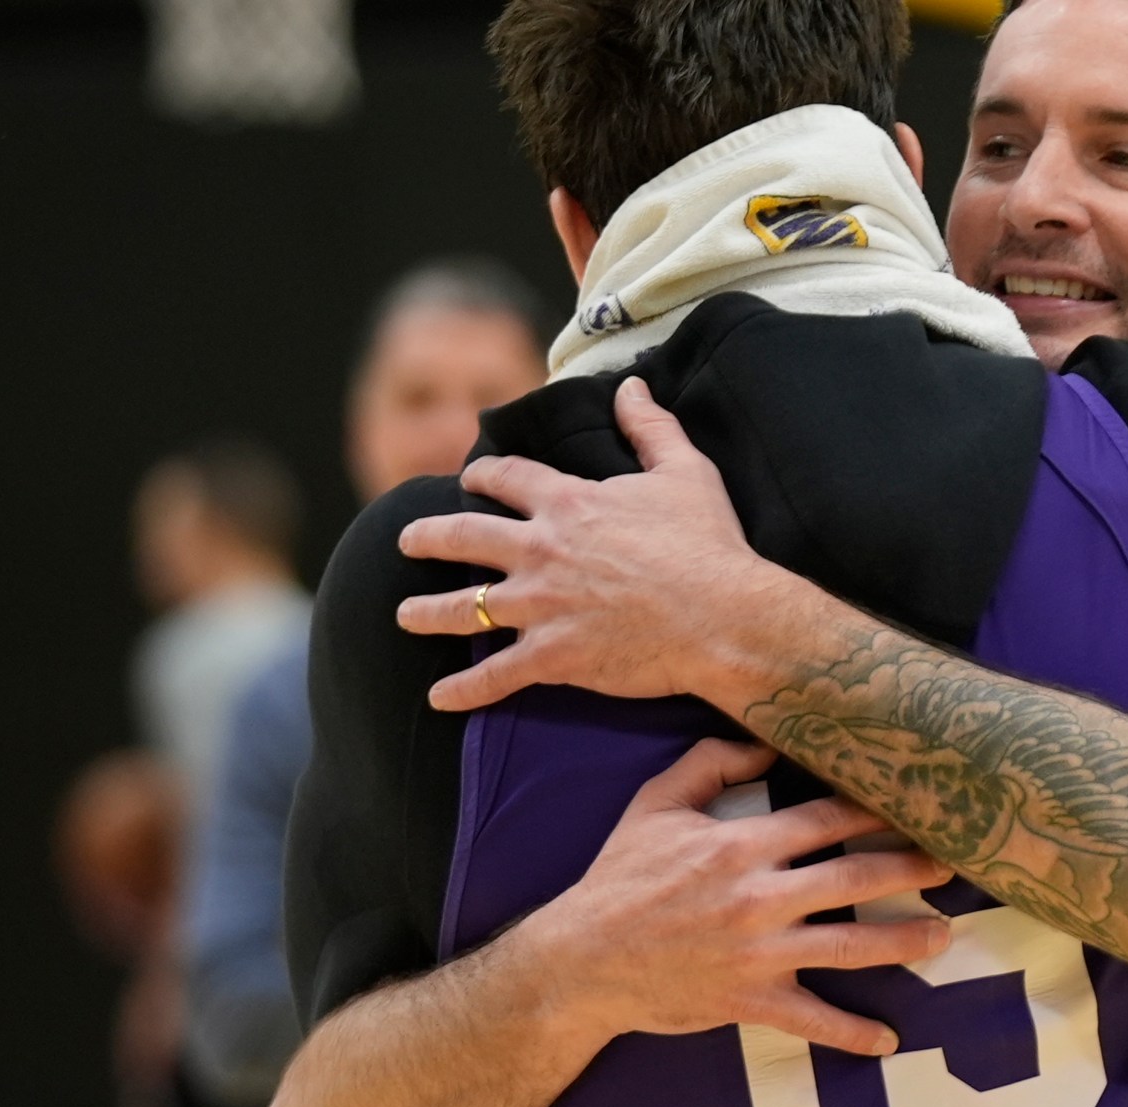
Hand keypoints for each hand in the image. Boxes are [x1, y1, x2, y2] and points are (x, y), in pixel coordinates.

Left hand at [396, 377, 796, 710]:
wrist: (723, 617)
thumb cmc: (708, 545)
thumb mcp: (684, 472)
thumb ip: (651, 427)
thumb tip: (633, 387)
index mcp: (568, 503)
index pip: (508, 479)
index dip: (486, 475)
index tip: (472, 477)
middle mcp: (541, 551)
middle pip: (465, 537)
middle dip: (429, 537)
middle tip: (407, 540)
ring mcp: (541, 606)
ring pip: (465, 608)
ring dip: (428, 612)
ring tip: (404, 616)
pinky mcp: (552, 656)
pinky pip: (495, 676)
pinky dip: (464, 690)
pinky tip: (440, 697)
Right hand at [522, 739, 954, 1057]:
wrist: (580, 962)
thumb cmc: (618, 879)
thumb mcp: (654, 807)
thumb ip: (709, 766)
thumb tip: (764, 742)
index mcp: (742, 844)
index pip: (828, 818)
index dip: (876, 810)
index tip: (916, 804)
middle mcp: (761, 897)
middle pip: (857, 876)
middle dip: (911, 868)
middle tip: (954, 863)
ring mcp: (760, 953)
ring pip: (852, 945)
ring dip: (905, 941)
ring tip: (943, 936)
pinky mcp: (750, 1001)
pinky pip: (813, 1020)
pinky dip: (852, 1033)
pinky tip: (888, 1039)